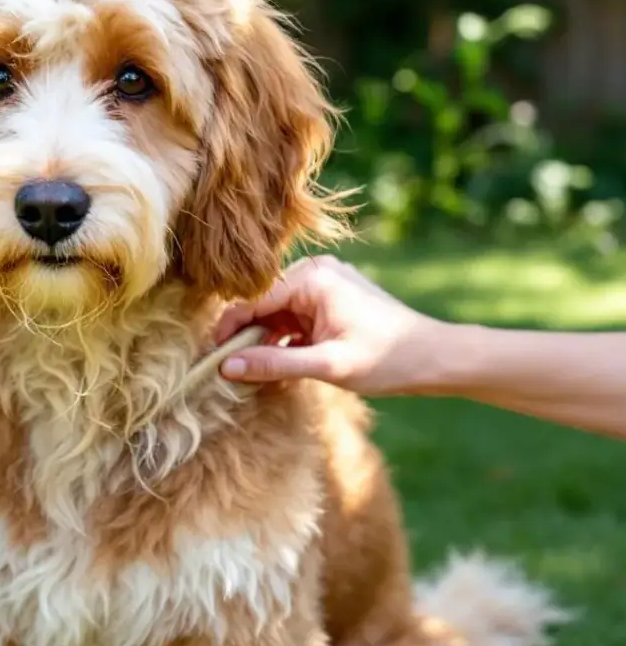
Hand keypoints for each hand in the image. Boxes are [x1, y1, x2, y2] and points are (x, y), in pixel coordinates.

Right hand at [216, 255, 442, 395]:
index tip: (208, 359)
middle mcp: (316, 272)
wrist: (437, 358)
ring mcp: (325, 285)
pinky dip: (285, 340)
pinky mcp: (331, 301)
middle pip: (262, 305)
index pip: (253, 301)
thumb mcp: (327, 365)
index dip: (228, 330)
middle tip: (226, 370)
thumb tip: (227, 367)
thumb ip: (275, 362)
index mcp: (313, 278)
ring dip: (265, 341)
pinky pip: (294, 318)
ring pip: (277, 313)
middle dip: (245, 337)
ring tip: (251, 373)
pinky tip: (278, 366)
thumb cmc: (388, 359)